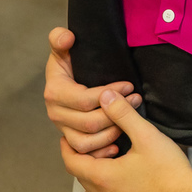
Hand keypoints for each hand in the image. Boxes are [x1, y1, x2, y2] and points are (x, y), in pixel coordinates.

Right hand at [44, 27, 142, 157]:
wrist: (70, 78)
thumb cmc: (71, 61)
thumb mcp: (63, 47)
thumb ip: (60, 39)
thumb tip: (67, 37)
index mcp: (54, 92)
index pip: (84, 100)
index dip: (108, 95)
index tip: (128, 86)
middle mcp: (55, 113)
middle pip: (89, 123)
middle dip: (117, 113)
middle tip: (136, 99)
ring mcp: (63, 129)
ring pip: (87, 141)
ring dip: (112, 132)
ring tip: (130, 118)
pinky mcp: (71, 139)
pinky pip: (85, 153)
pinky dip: (101, 151)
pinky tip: (118, 143)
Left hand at [61, 90, 191, 191]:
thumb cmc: (168, 170)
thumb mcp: (146, 135)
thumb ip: (123, 114)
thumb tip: (105, 96)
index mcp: (102, 177)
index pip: (71, 162)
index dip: (67, 148)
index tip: (68, 137)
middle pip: (81, 177)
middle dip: (84, 161)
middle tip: (94, 146)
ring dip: (94, 180)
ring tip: (107, 166)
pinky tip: (118, 191)